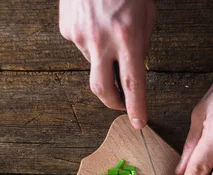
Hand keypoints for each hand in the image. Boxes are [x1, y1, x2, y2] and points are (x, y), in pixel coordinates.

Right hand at [59, 0, 155, 128]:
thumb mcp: (146, 16)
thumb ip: (141, 46)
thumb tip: (133, 70)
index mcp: (127, 37)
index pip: (133, 83)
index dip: (136, 107)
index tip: (139, 122)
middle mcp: (102, 40)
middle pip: (103, 89)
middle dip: (113, 102)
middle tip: (122, 104)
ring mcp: (80, 35)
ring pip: (94, 63)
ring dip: (104, 58)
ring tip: (110, 32)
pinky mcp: (66, 29)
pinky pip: (81, 46)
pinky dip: (91, 41)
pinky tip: (95, 23)